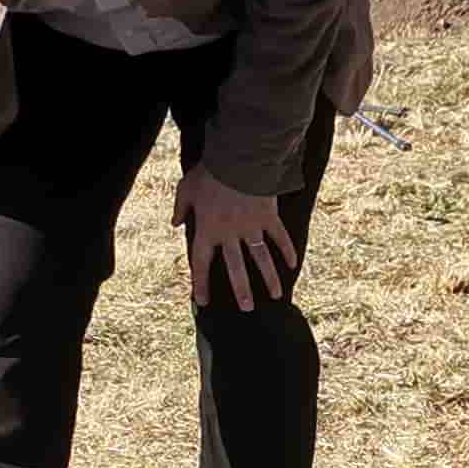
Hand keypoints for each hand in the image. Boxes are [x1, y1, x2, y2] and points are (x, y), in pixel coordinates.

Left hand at [174, 168, 296, 310]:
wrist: (237, 159)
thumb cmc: (209, 172)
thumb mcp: (186, 188)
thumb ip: (180, 208)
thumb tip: (175, 223)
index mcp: (207, 229)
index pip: (201, 263)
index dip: (201, 283)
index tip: (202, 301)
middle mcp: (229, 234)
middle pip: (235, 268)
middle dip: (241, 290)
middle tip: (247, 309)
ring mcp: (251, 227)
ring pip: (261, 258)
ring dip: (269, 278)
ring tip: (276, 296)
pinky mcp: (268, 216)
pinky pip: (279, 237)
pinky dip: (287, 249)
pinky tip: (293, 264)